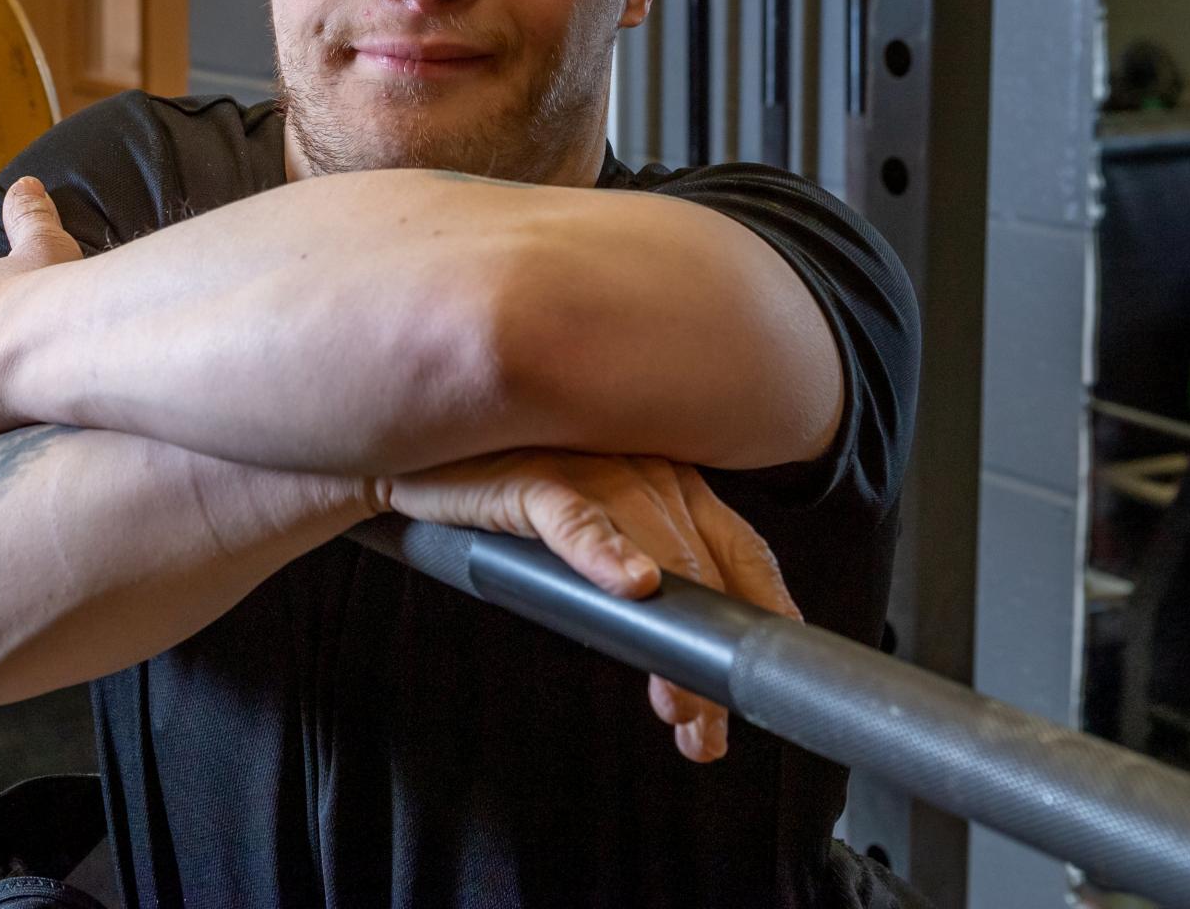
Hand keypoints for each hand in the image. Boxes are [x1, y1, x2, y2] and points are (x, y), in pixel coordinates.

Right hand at [377, 451, 797, 763]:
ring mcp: (594, 472)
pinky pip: (576, 518)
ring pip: (654, 559)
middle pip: (704, 573)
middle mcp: (648, 473)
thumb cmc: (516, 499)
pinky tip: (632, 585)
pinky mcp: (534, 480)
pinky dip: (605, 552)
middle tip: (706, 732)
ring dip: (671, 639)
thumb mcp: (601, 536)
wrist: (426, 458)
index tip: (761, 689)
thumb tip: (682, 678)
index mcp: (674, 483)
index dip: (763, 620)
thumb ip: (643, 586)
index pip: (743, 551)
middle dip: (712, 660)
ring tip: (676, 707)